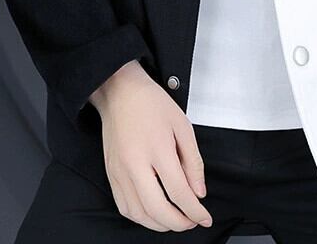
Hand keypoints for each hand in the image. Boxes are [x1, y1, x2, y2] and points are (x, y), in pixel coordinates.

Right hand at [89, 60, 213, 231]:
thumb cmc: (152, 104)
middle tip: (192, 221)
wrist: (120, 92)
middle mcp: (135, 164)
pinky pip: (124, 206)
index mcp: (157, 149)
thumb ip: (193, 161)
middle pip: (157, 210)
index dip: (195, 210)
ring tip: (176, 220)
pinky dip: (141, 217)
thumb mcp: (183, 125)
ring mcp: (119, 171)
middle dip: (179, 223)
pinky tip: (153, 214)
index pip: (179, 191)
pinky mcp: (111, 174)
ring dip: (159, 224)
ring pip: (139, 214)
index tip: (205, 217)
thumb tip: (199, 191)